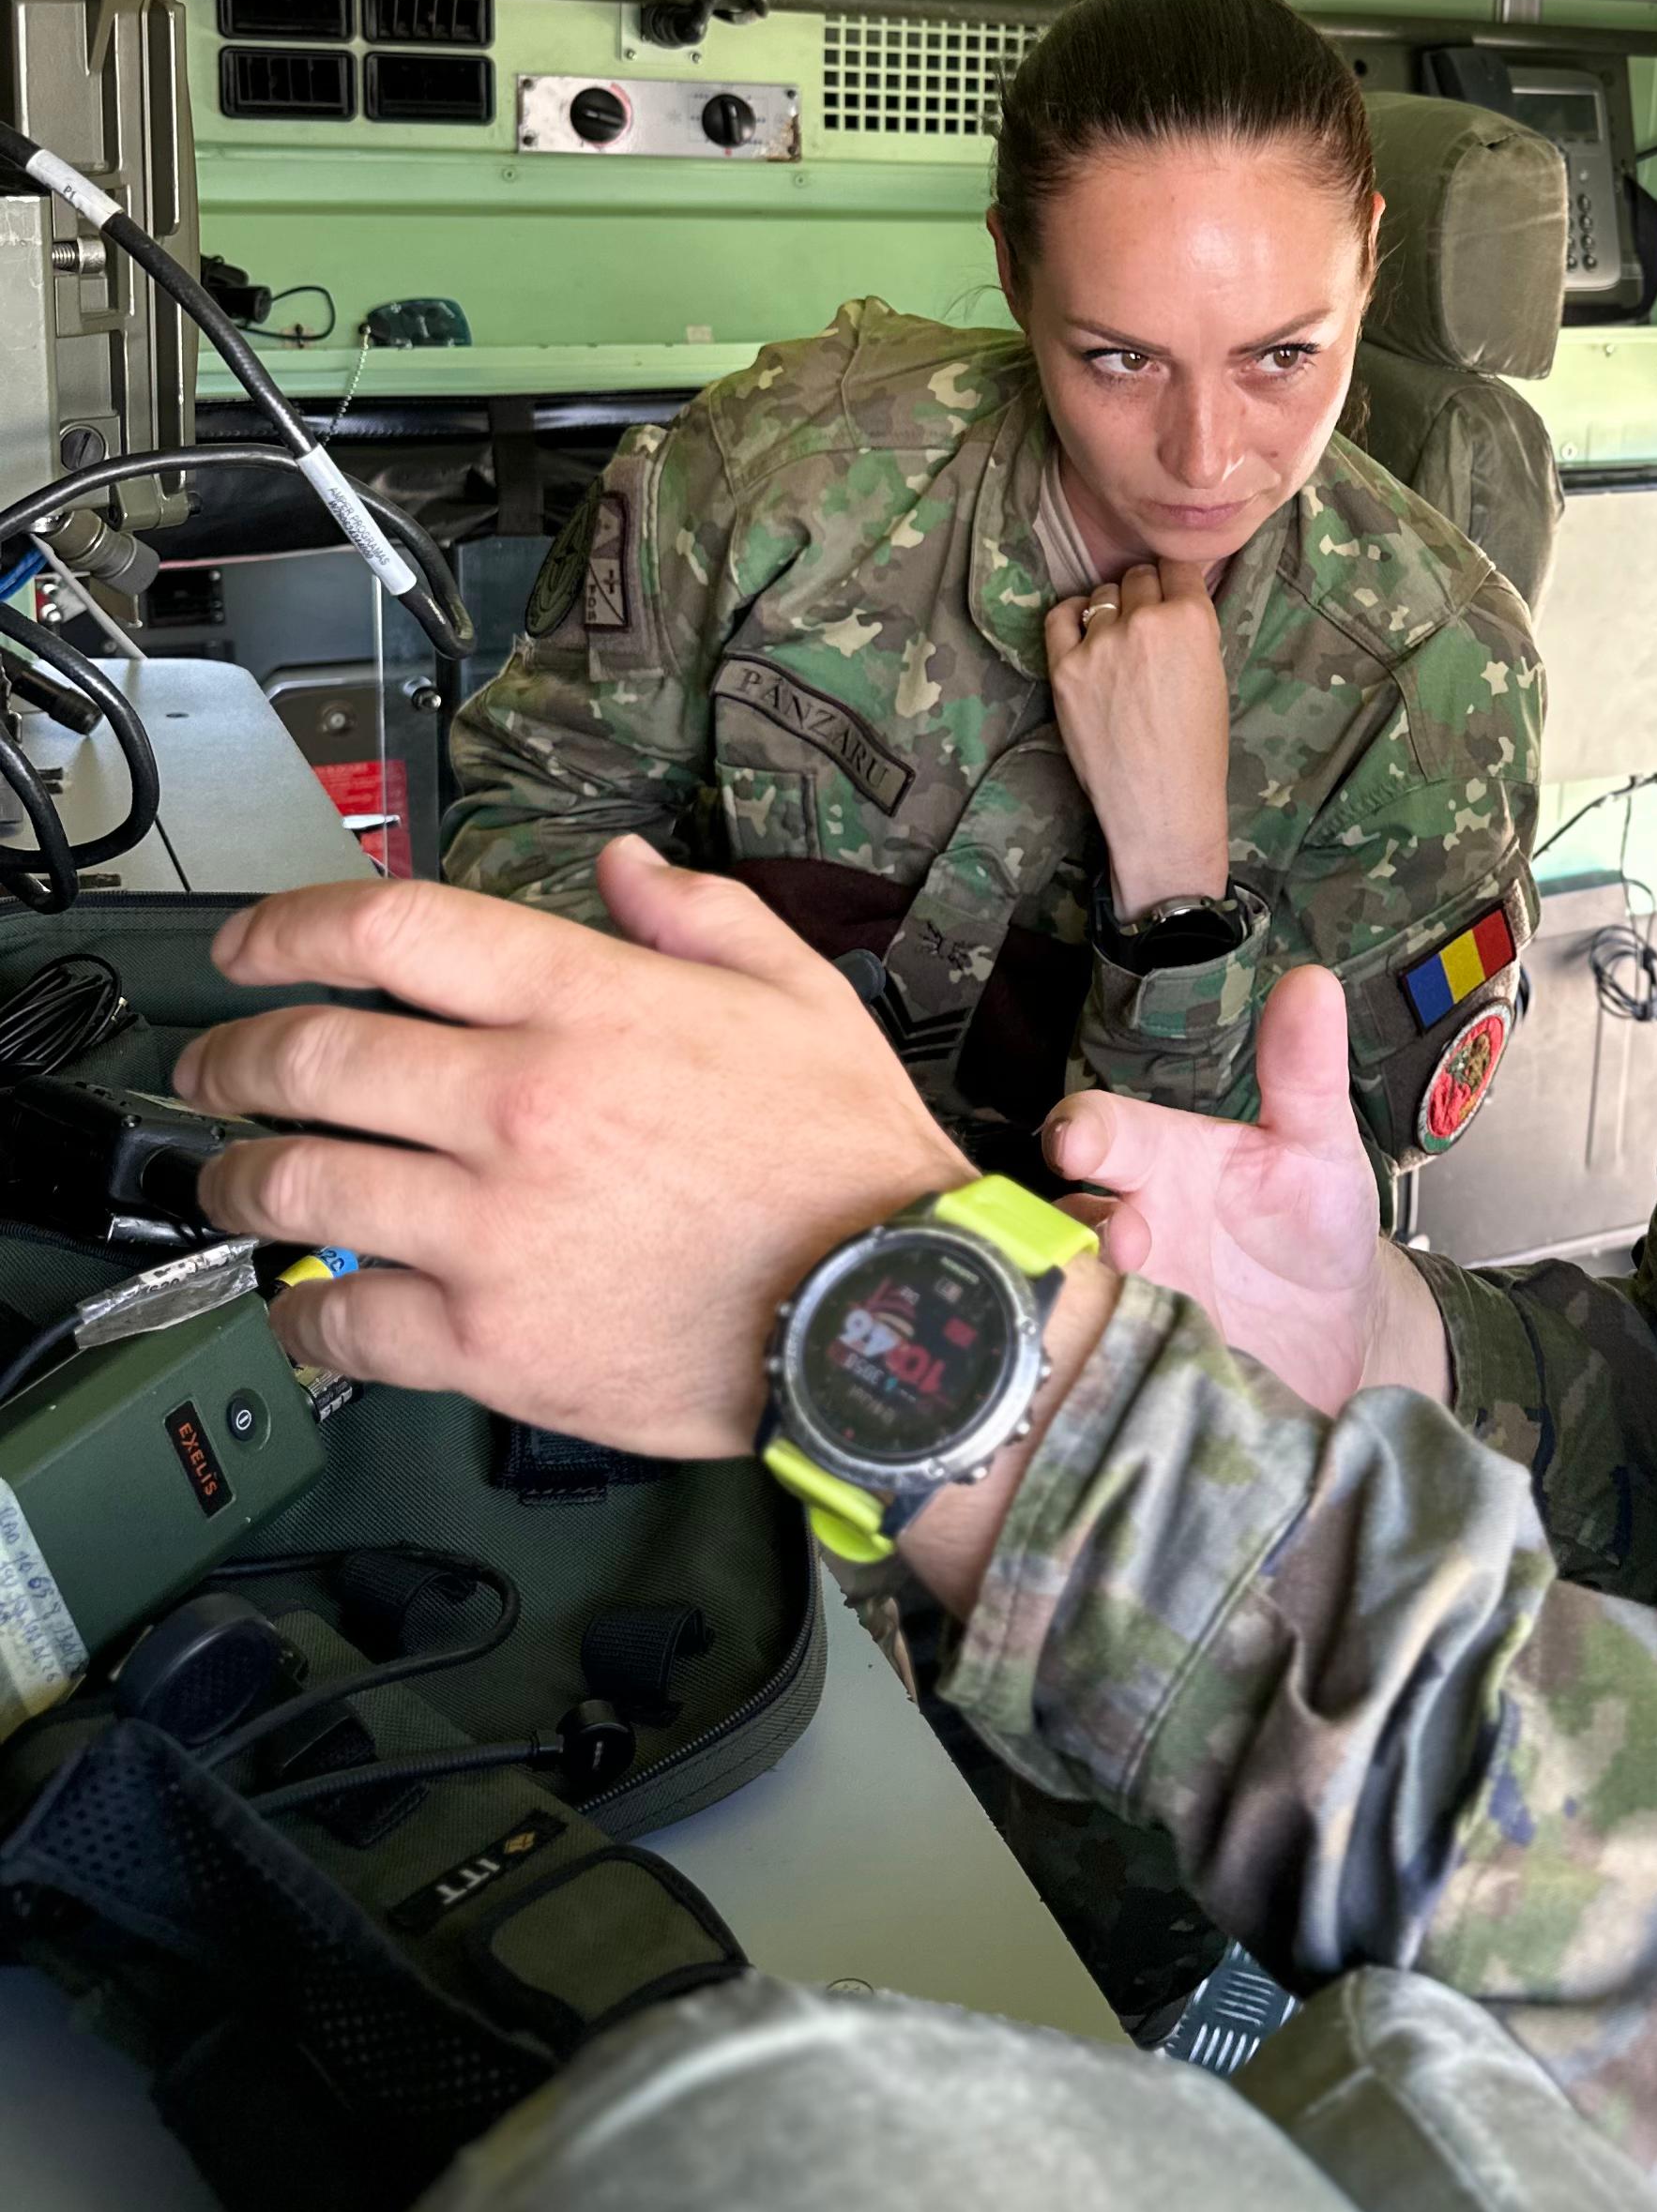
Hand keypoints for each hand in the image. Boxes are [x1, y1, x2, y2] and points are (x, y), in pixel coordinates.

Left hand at [176, 839, 963, 1453]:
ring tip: (229, 1185)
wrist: (888, 1314)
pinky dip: (300, 1317)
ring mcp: (491, 1230)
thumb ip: (699, 916)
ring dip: (238, 1184)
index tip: (246, 949)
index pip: (386, 932)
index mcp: (585, 1005)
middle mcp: (518, 1104)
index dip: (286, 927)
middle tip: (211, 1070)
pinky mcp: (489, 1344)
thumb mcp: (800, 994)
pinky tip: (300, 1309)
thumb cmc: (847, 1161)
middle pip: (308, 1058)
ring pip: (298, 1189)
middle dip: (231, 1059)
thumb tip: (622, 868)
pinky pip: (343, 1325)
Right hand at [1042, 966, 1449, 1413]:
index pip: (1102, 1130)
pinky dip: (1110, 1370)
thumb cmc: (1312, 1222)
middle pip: (1066, 1217)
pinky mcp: (1137, 1368)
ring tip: (1147, 1311)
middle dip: (1077, 1227)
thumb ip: (1306, 1072)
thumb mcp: (1318, 1146)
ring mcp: (1126, 1301)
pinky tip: (1147, 1375)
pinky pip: (1101, 1367)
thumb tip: (1314, 984)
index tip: (1076, 1140)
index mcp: (1161, 1161)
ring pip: (1072, 1295)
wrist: (1340, 1331)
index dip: (1082, 1131)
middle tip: (1130, 1242)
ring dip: (1096, 1302)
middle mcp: (1128, 1228)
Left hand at [1043, 561, 1231, 915]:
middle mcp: (1144, 621)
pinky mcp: (1064, 667)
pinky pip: (1060, 617)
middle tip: (1146, 623)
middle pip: (1138, 578)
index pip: (1178, 566)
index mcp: (1192, 620)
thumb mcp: (1213, 675)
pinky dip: (1072, 617)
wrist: (1160, 803)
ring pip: (1102, 595)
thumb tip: (1171, 599)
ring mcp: (1099, 643)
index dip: (1175, 579)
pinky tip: (1081, 629)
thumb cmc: (1198, 750)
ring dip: (1110, 609)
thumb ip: (1191, 631)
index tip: (1172, 590)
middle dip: (1144, 595)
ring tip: (1116, 640)